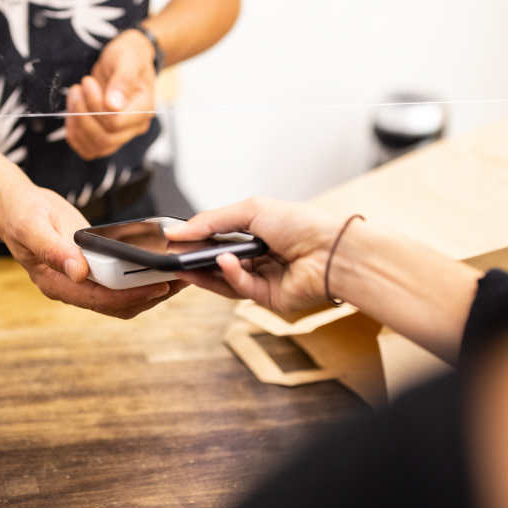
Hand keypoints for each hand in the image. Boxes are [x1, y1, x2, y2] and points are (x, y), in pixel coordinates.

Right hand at [0, 176, 186, 318]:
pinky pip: (120, 278)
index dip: (130, 296)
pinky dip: (141, 274)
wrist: (14, 202)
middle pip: (117, 304)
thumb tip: (78, 272)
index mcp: (55, 283)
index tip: (157, 287)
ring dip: (151, 288)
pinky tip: (161, 263)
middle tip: (183, 281)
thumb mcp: (32, 225)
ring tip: (181, 275)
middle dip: (150, 296)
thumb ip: (53, 249)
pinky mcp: (92, 266)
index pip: (99, 299)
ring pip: (122, 295)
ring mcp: (82, 278)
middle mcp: (71, 286)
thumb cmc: (19, 212)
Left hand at [64, 29, 156, 160]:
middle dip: (82, 115)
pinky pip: (88, 149)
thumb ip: (123, 80)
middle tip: (77, 90)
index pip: (115, 122)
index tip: (88, 82)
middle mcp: (134, 127)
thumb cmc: (129, 56)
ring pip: (95, 147)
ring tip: (74, 97)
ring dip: (76, 124)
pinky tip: (71, 113)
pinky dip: (75, 134)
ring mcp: (121, 134)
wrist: (126, 58)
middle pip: (104, 139)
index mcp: (143, 109)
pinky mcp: (106, 135)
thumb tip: (113, 104)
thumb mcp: (128, 59)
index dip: (95, 105)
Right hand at [164, 198, 341, 313]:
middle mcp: (260, 257)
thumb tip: (179, 230)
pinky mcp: (269, 298)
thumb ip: (212, 221)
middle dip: (196, 259)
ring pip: (225, 280)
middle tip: (175, 255)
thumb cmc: (303, 225)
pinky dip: (231, 276)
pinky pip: (241, 289)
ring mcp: (264, 279)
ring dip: (206, 272)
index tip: (176, 239)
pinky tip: (226, 263)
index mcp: (259, 233)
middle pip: (219, 262)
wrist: (331, 251)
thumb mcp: (251, 210)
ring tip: (187, 264)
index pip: (219, 238)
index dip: (198, 240)